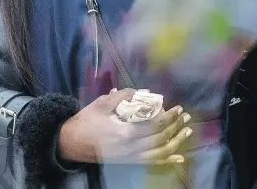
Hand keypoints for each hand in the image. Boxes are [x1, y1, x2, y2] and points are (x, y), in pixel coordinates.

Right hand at [58, 89, 191, 164]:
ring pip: (158, 154)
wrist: (70, 143)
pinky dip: (167, 161)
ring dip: (175, 143)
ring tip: (186, 132)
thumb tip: (140, 92)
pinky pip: (151, 164)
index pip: (153, 126)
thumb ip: (122, 96)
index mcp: (124, 132)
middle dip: (175, 128)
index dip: (168, 117)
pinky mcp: (127, 163)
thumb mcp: (102, 103)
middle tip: (186, 116)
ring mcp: (129, 158)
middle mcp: (129, 148)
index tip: (178, 108)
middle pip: (159, 140)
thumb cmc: (86, 121)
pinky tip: (178, 158)